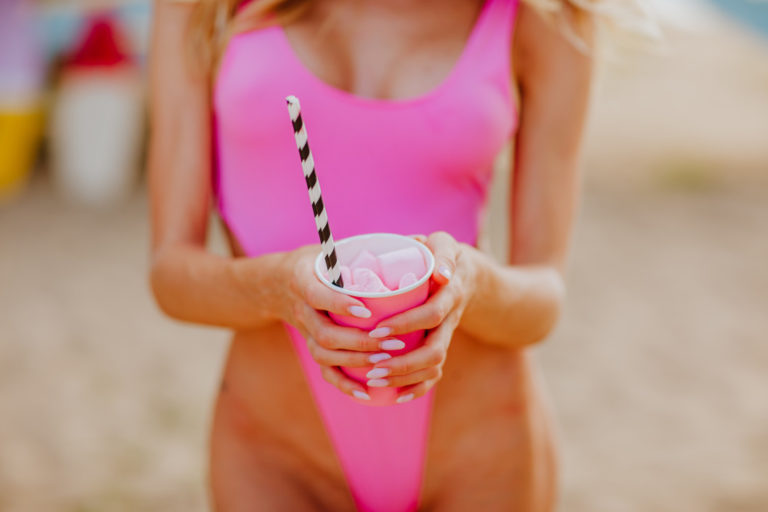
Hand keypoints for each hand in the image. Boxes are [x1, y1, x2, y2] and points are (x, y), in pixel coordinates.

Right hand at [276, 245, 401, 400]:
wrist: (280, 283)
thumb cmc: (318, 261)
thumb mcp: (333, 248)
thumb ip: (368, 246)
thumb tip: (419, 240)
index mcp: (304, 280)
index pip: (318, 295)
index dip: (340, 304)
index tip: (367, 310)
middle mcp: (302, 310)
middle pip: (326, 334)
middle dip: (359, 341)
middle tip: (391, 341)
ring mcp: (306, 332)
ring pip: (325, 355)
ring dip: (356, 361)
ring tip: (385, 360)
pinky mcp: (313, 346)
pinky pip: (326, 371)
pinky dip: (345, 385)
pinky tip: (368, 393)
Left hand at [362, 232, 476, 402]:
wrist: (469, 277)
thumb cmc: (444, 254)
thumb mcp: (444, 243)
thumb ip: (439, 250)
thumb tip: (434, 264)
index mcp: (450, 292)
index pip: (431, 313)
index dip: (407, 324)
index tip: (378, 329)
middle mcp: (450, 318)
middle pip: (434, 350)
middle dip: (403, 363)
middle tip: (372, 367)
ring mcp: (447, 335)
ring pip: (433, 365)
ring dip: (404, 377)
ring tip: (373, 379)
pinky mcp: (442, 345)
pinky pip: (435, 373)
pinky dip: (418, 388)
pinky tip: (396, 396)